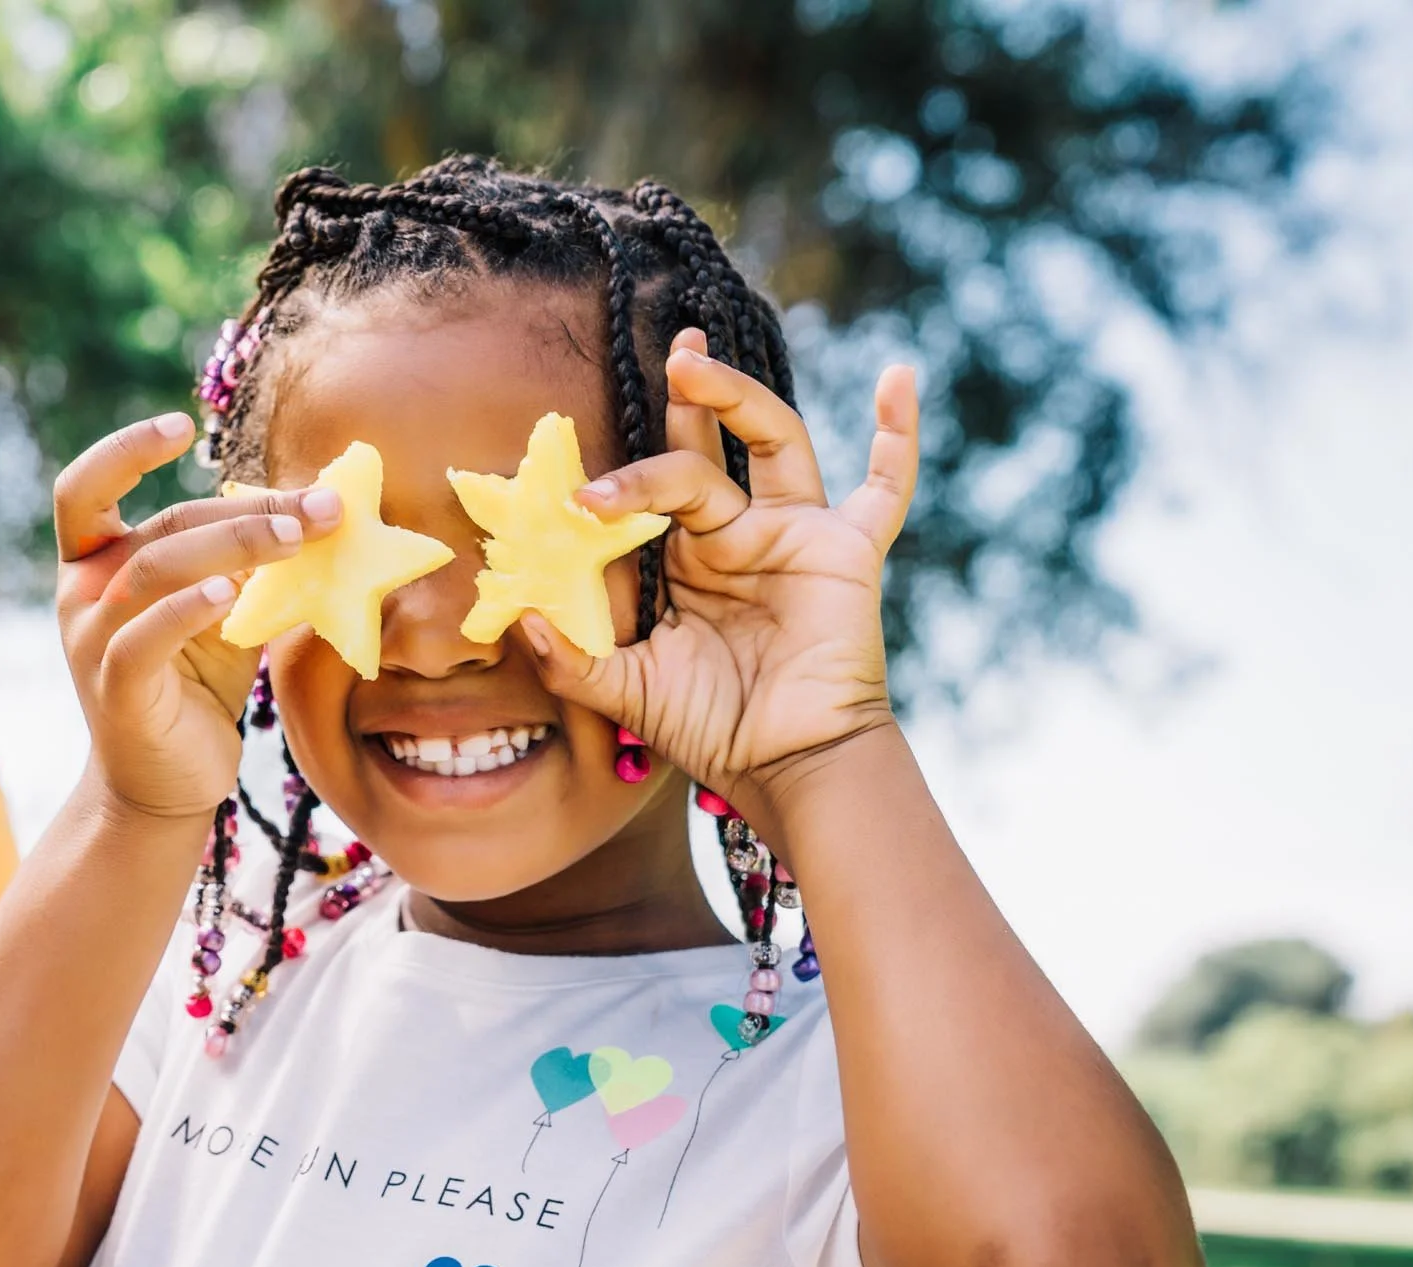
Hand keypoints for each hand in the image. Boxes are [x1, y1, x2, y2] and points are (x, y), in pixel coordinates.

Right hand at [55, 412, 341, 819]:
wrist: (166, 784)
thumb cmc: (195, 685)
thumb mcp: (223, 609)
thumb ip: (246, 560)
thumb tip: (320, 502)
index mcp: (95, 564)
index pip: (84, 489)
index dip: (124, 449)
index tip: (183, 425)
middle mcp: (82, 595)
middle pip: (161, 527)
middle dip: (244, 511)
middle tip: (317, 509)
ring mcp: (91, 642)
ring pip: (153, 569)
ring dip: (231, 546)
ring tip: (296, 539)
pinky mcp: (116, 689)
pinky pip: (143, 638)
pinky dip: (187, 609)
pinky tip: (231, 595)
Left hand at [523, 329, 919, 827]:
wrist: (784, 765)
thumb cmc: (711, 727)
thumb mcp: (624, 691)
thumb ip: (570, 658)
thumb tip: (515, 617)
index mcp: (686, 558)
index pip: (651, 491)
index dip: (618, 483)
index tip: (576, 496)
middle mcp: (738, 533)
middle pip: (707, 447)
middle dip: (686, 399)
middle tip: (666, 355)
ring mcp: (794, 533)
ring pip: (770, 442)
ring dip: (737, 397)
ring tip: (693, 364)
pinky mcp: (846, 550)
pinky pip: (885, 488)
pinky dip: (897, 435)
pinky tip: (898, 378)